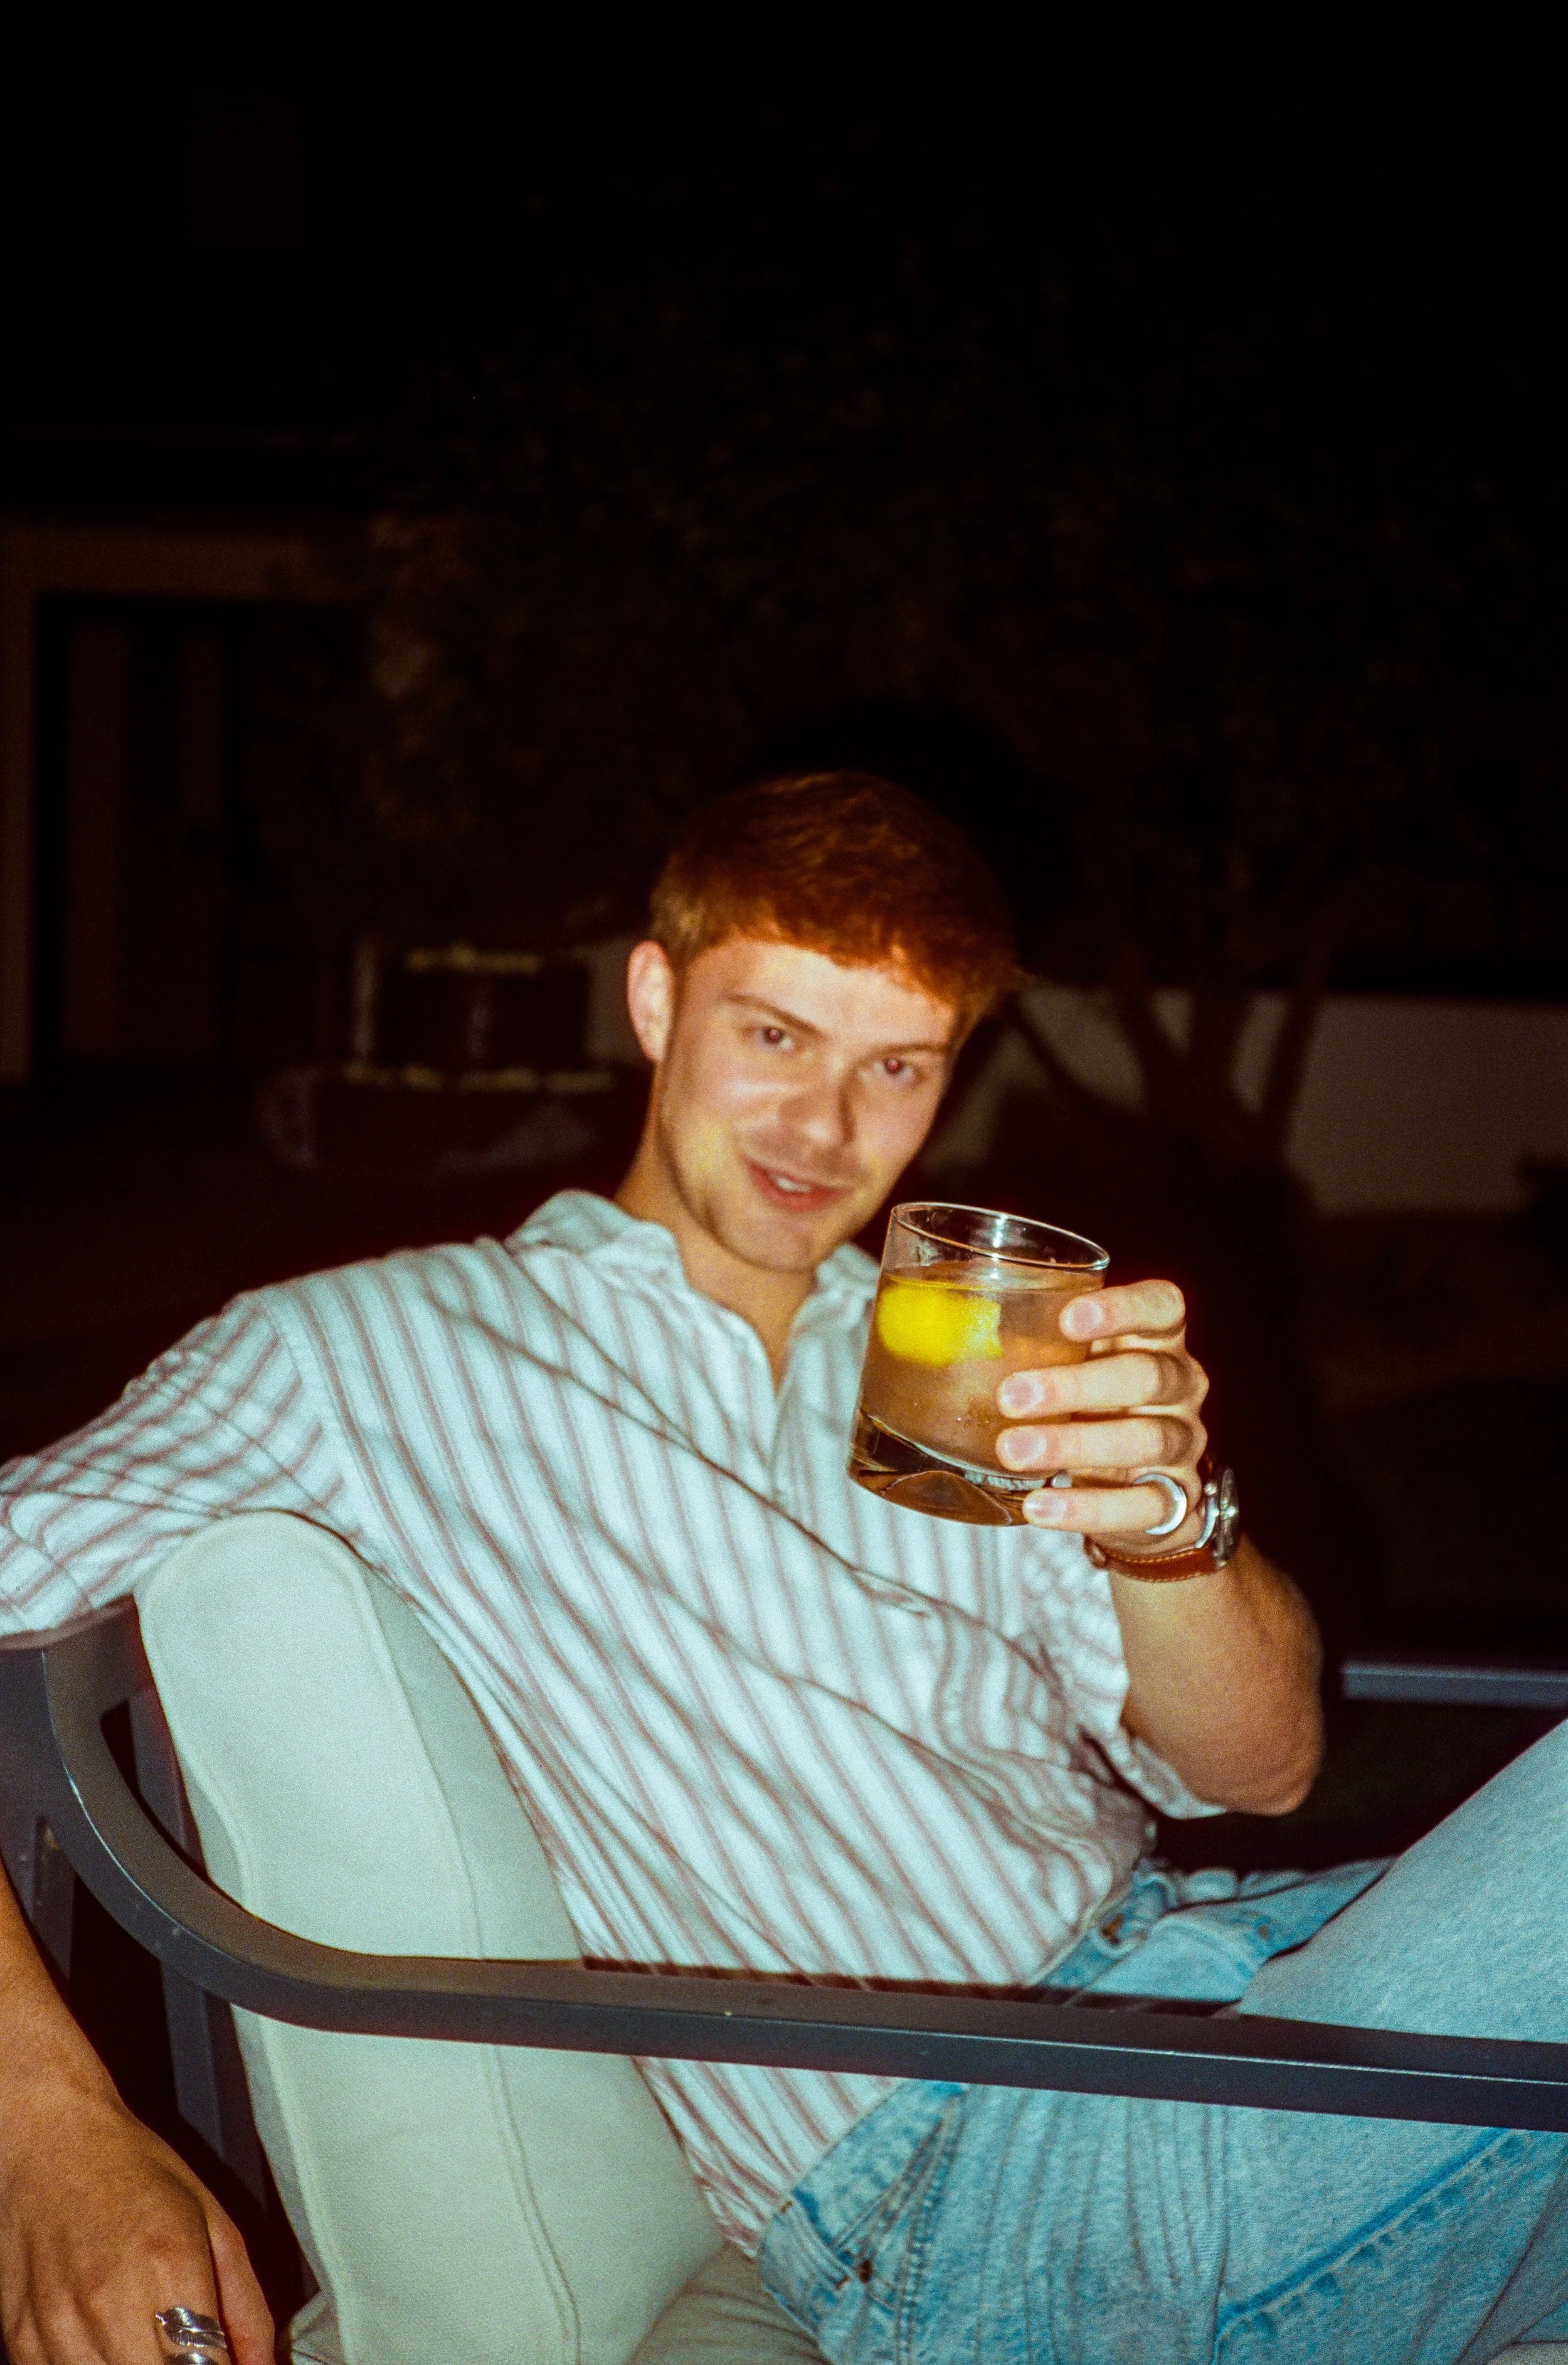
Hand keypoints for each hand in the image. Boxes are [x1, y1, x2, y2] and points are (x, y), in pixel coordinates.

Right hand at [0, 2070, 271, 2364]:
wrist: (51, 2141)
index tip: (222, 2361)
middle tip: (186, 2349)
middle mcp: (109, 2302)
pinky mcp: (21, 2340)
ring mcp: (59, 2326)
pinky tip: (106, 2343)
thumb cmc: (133, 2171)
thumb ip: (247, 2307)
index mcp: (168, 2266)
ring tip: (145, 2338)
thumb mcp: (214, 2222)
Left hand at [994, 1278, 1209, 1555]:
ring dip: (1074, 1444)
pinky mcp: (1176, 1502)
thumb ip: (1027, 1344)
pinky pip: (1142, 1506)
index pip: (1162, 1307)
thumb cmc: (1091, 1407)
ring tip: (1011, 1451)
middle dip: (1077, 1385)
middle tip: (1010, 1397)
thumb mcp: (1069, 1368)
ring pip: (1146, 1439)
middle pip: (1147, 1375)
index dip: (1123, 1307)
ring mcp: (1183, 1444)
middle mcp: (1180, 1386)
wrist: (1137, 1491)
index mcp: (1155, 1339)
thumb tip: (925, 1323)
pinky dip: (1087, 1509)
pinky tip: (1039, 1507)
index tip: (1068, 1318)